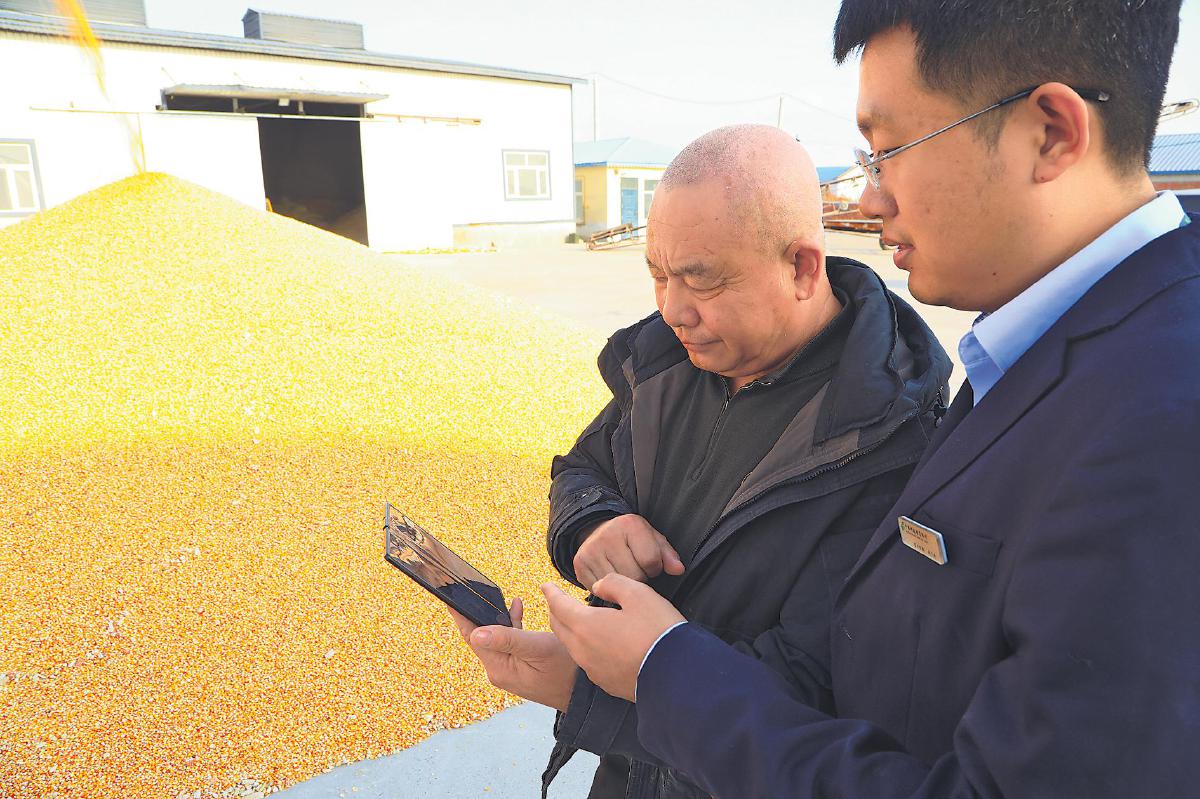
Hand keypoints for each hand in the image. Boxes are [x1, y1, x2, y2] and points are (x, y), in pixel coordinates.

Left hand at [448, 597, 576, 711]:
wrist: (585, 694)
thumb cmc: (566, 670)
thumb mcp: (538, 649)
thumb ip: (508, 639)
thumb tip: (477, 633)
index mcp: (499, 668)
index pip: (472, 636)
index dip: (460, 615)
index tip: (449, 596)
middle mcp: (498, 670)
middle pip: (480, 635)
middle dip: (477, 611)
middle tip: (472, 587)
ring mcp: (508, 669)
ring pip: (495, 636)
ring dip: (497, 616)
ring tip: (495, 593)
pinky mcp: (518, 666)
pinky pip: (508, 641)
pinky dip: (511, 624)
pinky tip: (516, 607)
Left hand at [543, 574, 684, 702]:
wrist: (677, 676)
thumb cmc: (658, 631)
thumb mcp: (639, 594)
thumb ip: (613, 583)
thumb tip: (598, 588)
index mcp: (586, 626)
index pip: (558, 606)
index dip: (551, 593)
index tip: (545, 586)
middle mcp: (583, 650)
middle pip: (559, 627)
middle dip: (556, 612)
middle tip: (557, 602)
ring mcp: (594, 670)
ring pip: (572, 646)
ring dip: (570, 631)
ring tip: (578, 621)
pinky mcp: (607, 683)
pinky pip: (588, 661)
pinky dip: (586, 648)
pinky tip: (599, 644)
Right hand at [573, 514, 684, 590]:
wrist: (597, 531)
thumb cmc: (631, 539)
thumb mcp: (652, 539)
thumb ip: (668, 555)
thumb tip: (678, 570)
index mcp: (630, 524)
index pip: (651, 561)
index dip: (655, 568)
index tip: (649, 564)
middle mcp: (607, 535)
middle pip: (634, 576)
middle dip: (640, 578)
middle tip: (636, 570)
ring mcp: (591, 550)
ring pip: (617, 585)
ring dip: (624, 585)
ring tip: (624, 573)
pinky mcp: (579, 564)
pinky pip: (600, 590)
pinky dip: (608, 590)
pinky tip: (610, 578)